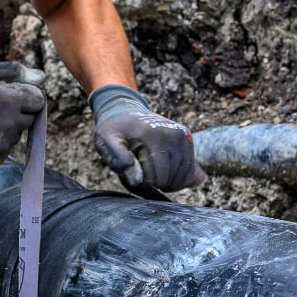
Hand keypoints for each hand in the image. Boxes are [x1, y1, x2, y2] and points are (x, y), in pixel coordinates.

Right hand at [0, 62, 48, 168]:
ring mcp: (4, 144)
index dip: (29, 98)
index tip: (15, 97)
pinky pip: (5, 148)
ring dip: (7, 128)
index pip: (38, 102)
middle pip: (29, 119)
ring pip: (16, 135)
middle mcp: (11, 125)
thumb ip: (10, 73)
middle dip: (18, 113)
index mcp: (10, 102)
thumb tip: (38, 75)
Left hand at [89, 84, 205, 194]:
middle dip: (155, 182)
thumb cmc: (115, 131)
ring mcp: (184, 137)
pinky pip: (190, 173)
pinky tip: (163, 171)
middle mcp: (174, 135)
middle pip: (170, 180)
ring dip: (166, 183)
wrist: (127, 113)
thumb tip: (138, 180)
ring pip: (182, 179)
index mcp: (154, 136)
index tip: (132, 170)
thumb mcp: (105, 140)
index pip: (157, 178)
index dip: (143, 182)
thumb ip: (118, 159)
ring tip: (150, 169)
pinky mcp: (188, 140)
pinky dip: (178, 179)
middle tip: (140, 168)